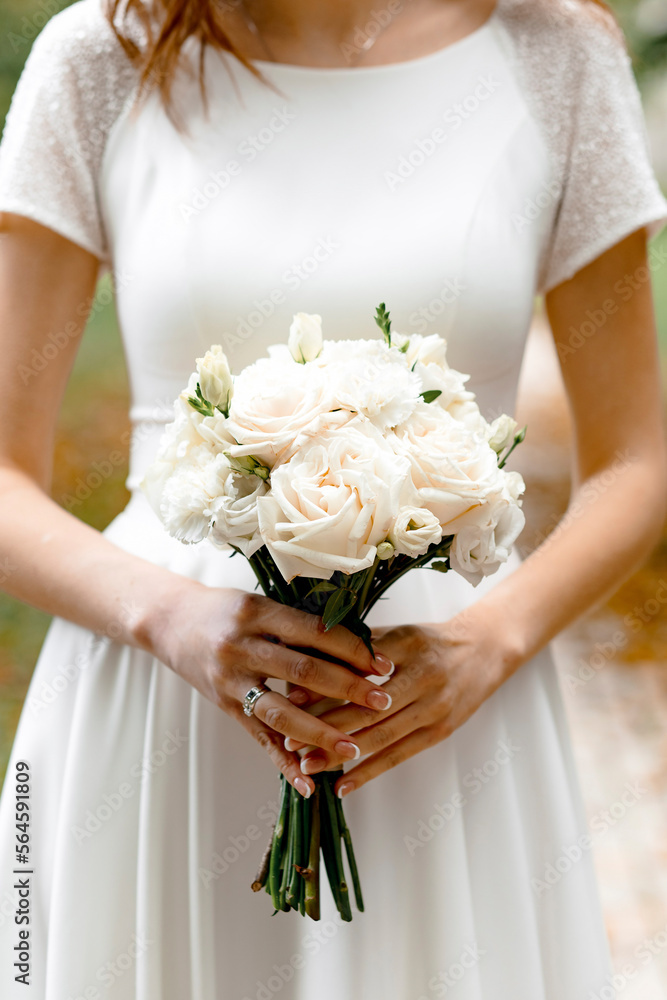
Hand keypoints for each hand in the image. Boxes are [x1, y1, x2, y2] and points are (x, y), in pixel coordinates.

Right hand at [137, 580, 394, 797]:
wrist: (169, 622)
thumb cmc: (224, 609)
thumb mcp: (259, 602)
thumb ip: (298, 623)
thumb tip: (356, 644)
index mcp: (257, 613)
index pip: (314, 633)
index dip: (352, 649)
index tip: (383, 664)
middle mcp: (241, 647)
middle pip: (303, 672)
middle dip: (348, 689)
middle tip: (383, 701)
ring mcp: (231, 680)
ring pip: (281, 712)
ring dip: (321, 734)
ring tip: (354, 748)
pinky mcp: (225, 707)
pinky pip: (259, 739)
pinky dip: (284, 764)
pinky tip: (309, 784)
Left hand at [286, 604, 524, 796]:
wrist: (486, 651)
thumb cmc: (432, 640)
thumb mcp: (400, 632)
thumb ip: (362, 645)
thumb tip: (311, 656)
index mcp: (406, 646)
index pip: (357, 668)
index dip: (323, 685)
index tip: (291, 698)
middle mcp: (422, 677)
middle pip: (366, 707)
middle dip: (324, 725)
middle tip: (289, 739)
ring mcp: (434, 708)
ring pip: (380, 736)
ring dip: (342, 754)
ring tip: (308, 765)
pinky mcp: (440, 731)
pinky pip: (400, 755)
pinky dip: (370, 771)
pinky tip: (344, 785)